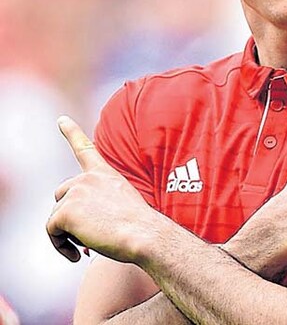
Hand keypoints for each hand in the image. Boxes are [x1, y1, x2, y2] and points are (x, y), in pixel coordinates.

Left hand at [47, 116, 169, 264]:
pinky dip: (59, 246)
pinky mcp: (65, 211)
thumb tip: (79, 223)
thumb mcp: (123, 206)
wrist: (146, 235)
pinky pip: (51, 231)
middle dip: (68, 217)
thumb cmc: (141, 228)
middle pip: (61, 196)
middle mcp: (88, 179)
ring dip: (66, 235)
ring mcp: (75, 192)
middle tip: (87, 237)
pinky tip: (77, 254)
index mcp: (106, 174)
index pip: (85, 149)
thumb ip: (100, 204)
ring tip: (88, 246)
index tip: (61, 120)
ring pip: (56, 217)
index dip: (72, 132)